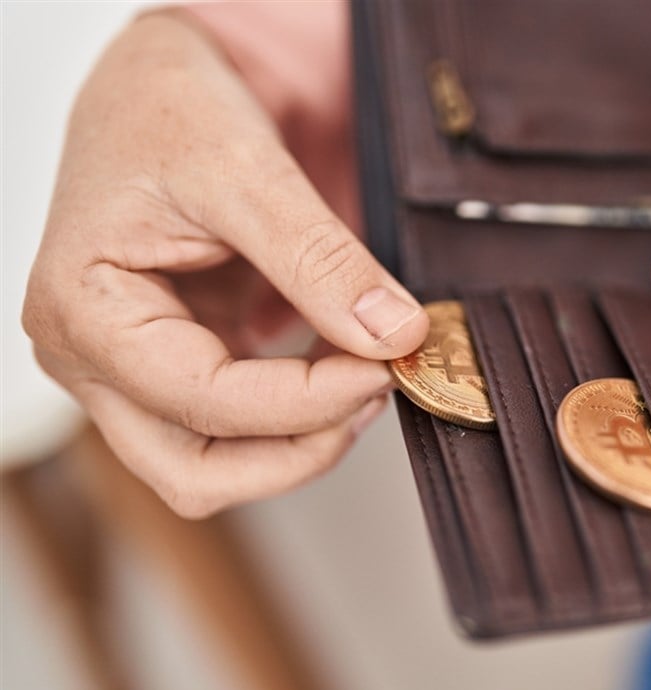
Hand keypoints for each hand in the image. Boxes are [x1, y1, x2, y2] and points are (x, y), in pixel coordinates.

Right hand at [22, 14, 427, 517]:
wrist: (165, 84)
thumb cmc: (175, 108)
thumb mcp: (251, 171)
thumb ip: (323, 261)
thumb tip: (396, 336)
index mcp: (83, 310)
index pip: (204, 401)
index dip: (307, 400)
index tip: (385, 365)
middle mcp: (91, 359)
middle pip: (195, 472)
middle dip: (298, 448)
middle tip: (375, 388)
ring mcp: (129, 373)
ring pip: (213, 468)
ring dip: (298, 443)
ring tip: (365, 375)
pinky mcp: (175, 368)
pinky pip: (234, 430)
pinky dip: (296, 416)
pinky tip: (342, 366)